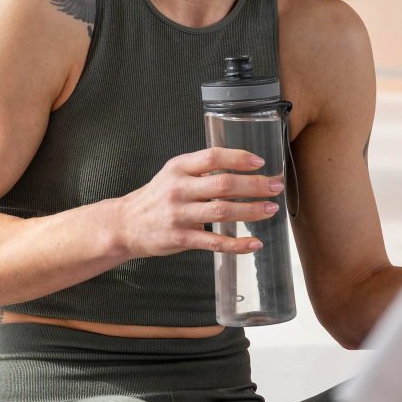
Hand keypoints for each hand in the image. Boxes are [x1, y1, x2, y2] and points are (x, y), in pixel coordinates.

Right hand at [113, 147, 284, 258]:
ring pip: (222, 211)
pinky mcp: (180, 238)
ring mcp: (179, 214)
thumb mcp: (174, 173)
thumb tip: (243, 165)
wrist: (125, 224)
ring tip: (271, 210)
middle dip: (254, 185)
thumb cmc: (157, 196)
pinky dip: (237, 244)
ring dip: (251, 211)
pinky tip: (254, 243)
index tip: (261, 162)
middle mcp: (179, 189)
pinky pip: (214, 242)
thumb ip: (202, 168)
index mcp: (179, 167)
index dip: (239, 158)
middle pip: (223, 184)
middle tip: (276, 186)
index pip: (213, 157)